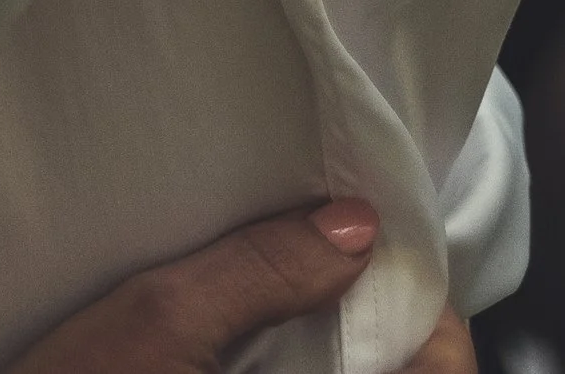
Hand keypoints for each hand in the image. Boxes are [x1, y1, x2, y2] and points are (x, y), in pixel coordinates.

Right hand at [6, 201, 464, 373]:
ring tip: (300, 284)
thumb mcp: (161, 318)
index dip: (423, 312)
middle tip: (339, 254)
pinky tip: (265, 332)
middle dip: (382, 321)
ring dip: (344, 342)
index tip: (381, 250)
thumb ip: (261, 269)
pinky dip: (307, 360)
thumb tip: (353, 223)